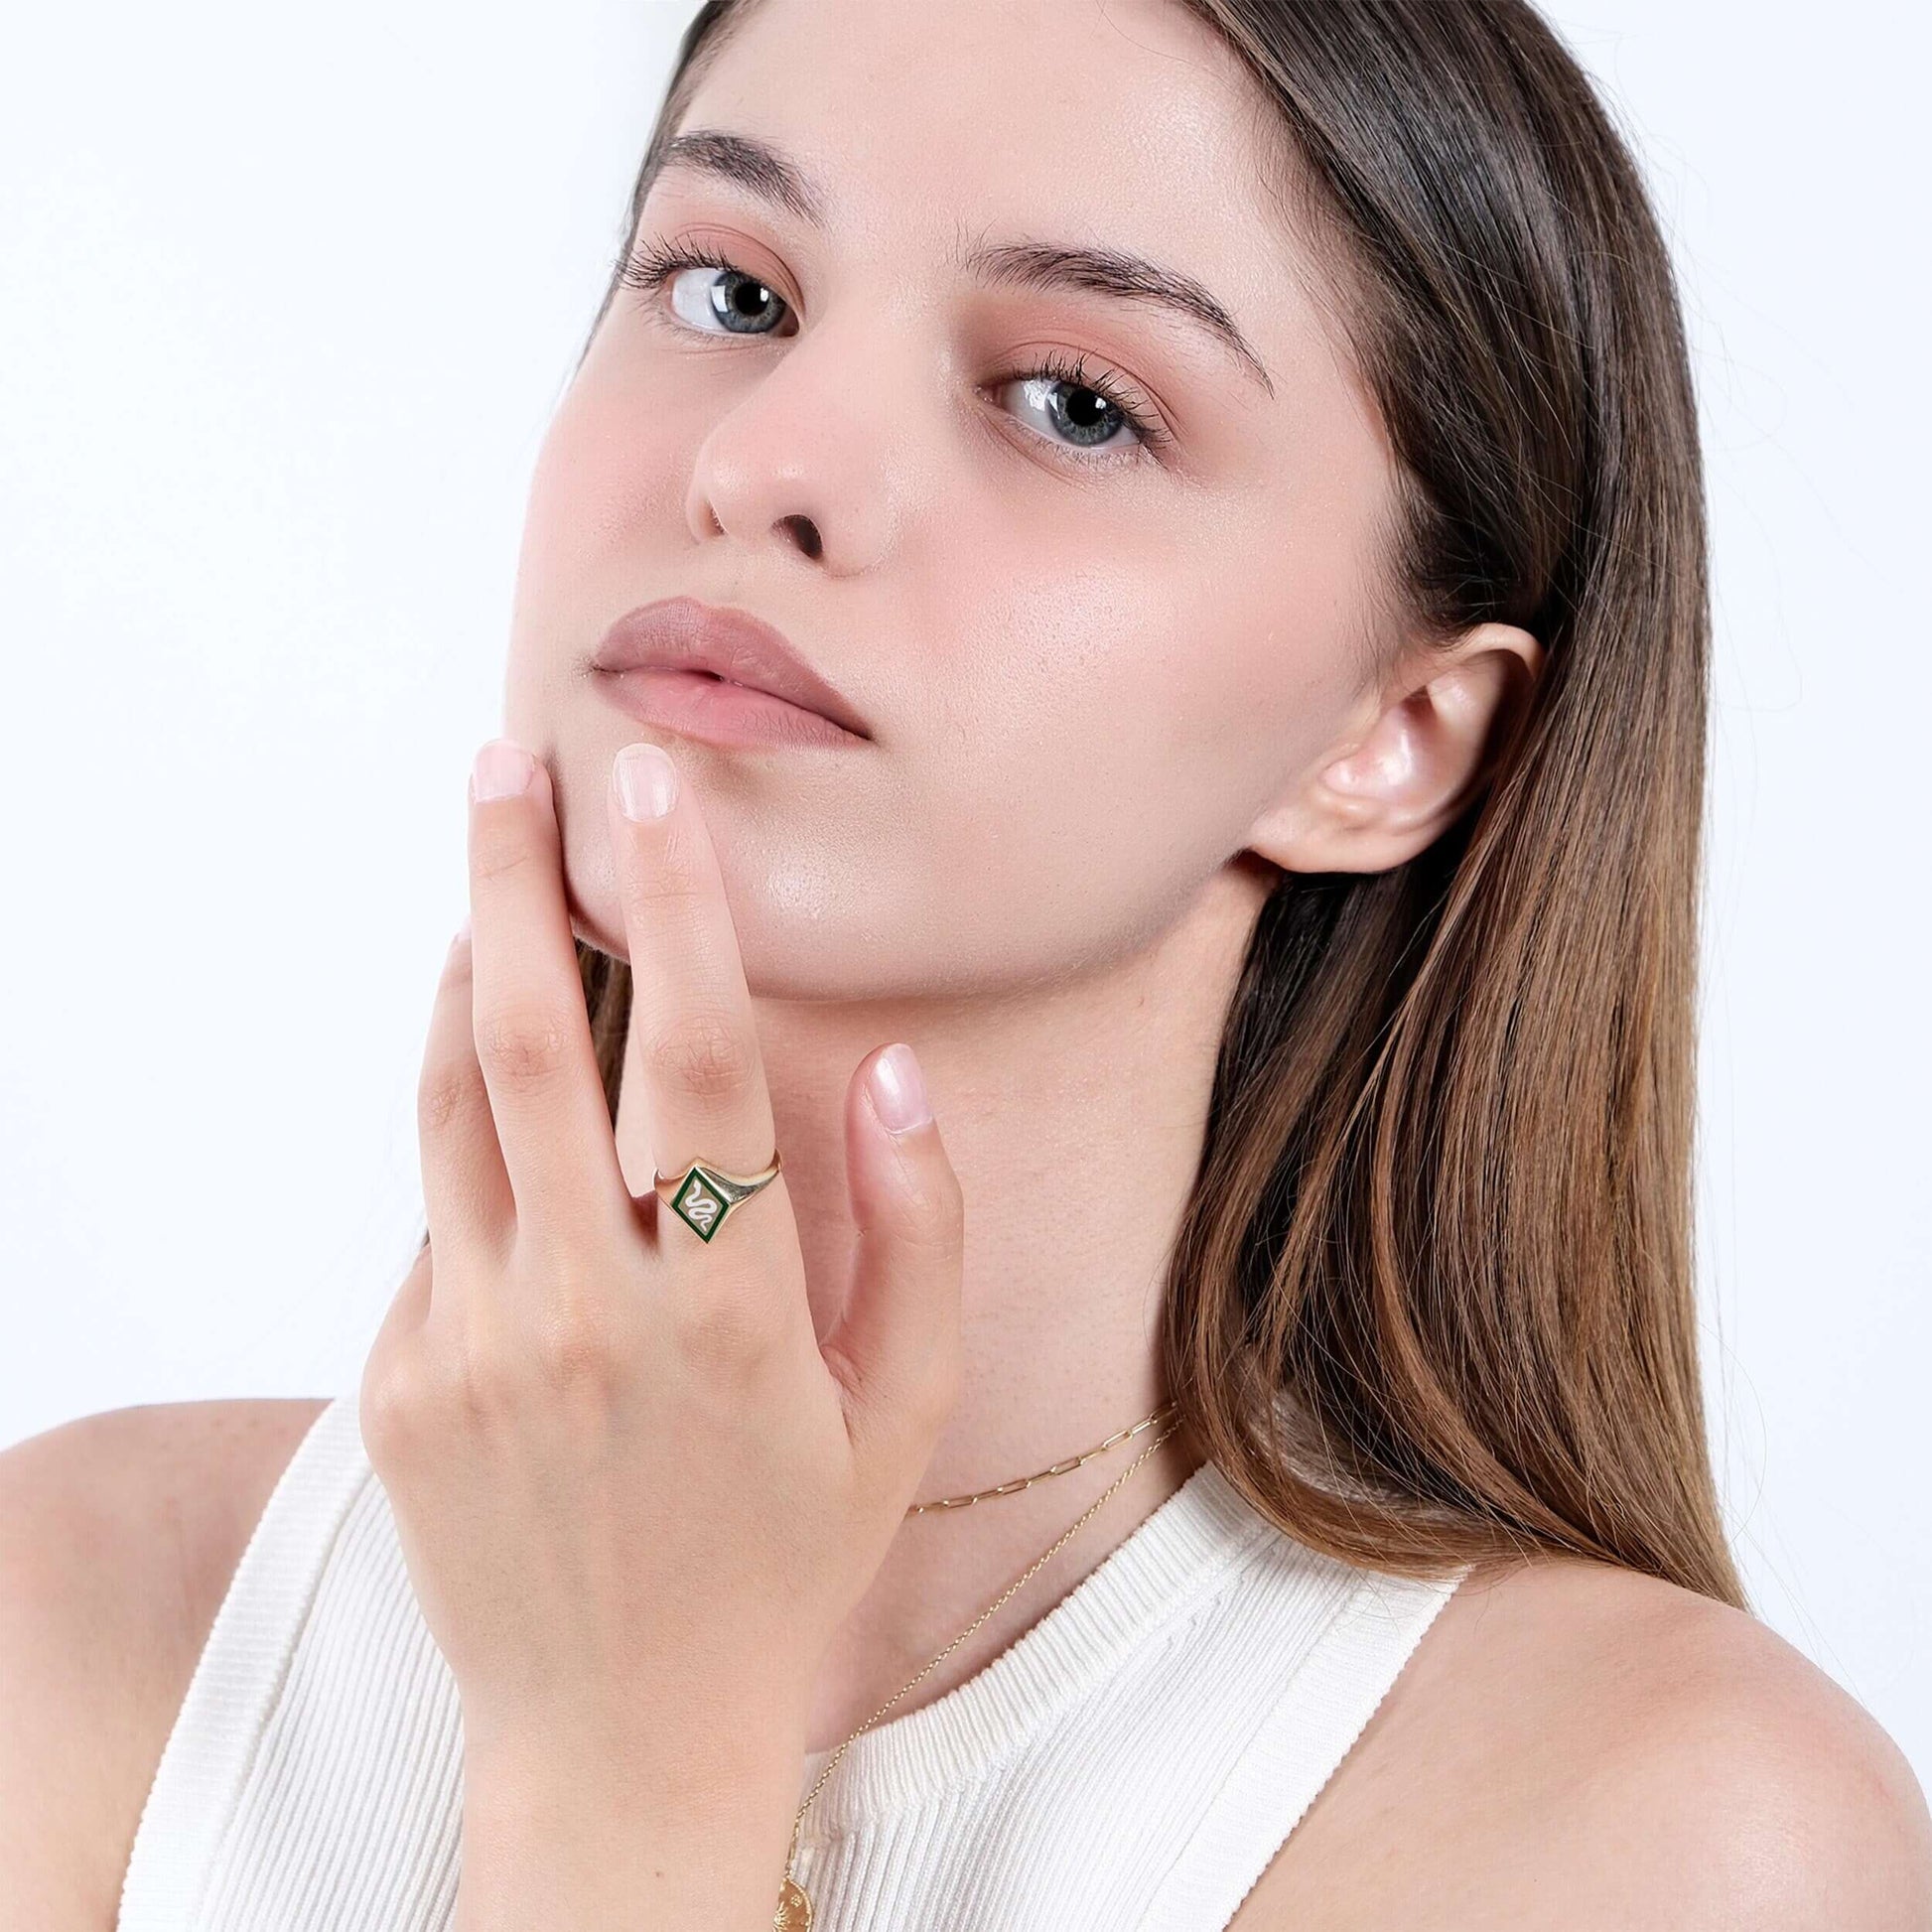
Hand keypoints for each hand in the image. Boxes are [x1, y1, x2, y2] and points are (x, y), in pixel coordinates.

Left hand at [359, 735, 964, 1794]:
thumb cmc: (786, 1561)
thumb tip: (895, 1070)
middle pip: (529, 1046)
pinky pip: (430, 1218)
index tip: (657, 792)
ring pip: (448, 1108)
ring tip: (484, 890)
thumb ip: (921, 1233)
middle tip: (504, 767)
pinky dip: (469, 1138)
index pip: (698, 1065)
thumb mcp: (904, 1414)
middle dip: (512, 881)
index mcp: (726, 1317)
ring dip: (464, 976)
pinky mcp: (397, 1382)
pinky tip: (512, 1127)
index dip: (682, 911)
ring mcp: (467, 1348)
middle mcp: (580, 1316)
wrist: (620, 1734)